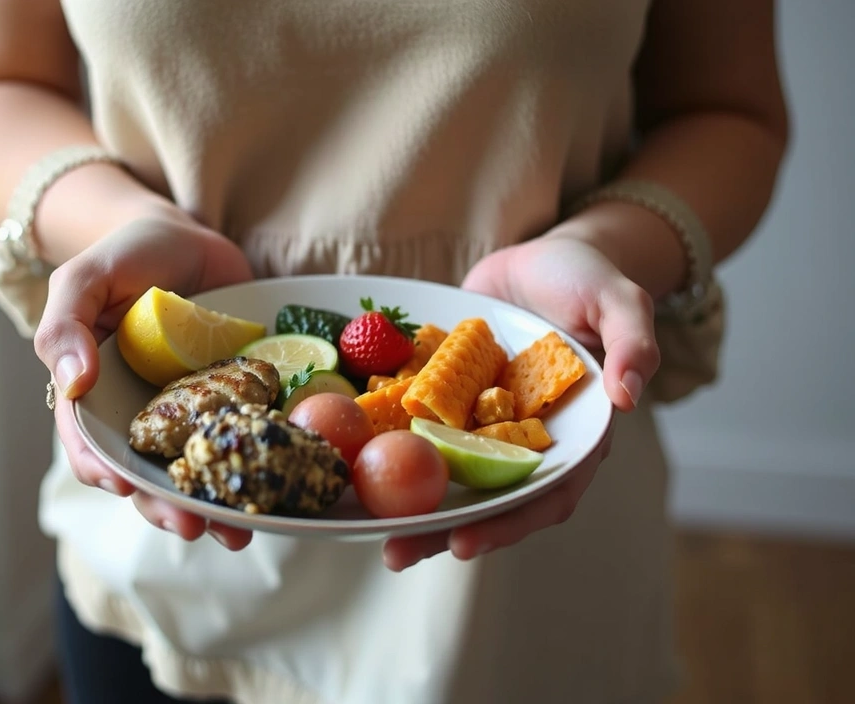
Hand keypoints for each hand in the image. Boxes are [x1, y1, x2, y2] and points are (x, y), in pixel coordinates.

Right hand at [34, 209, 254, 549]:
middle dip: (167, 506)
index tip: (125, 488)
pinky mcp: (234, 400)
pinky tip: (276, 488)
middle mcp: (142, 413)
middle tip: (193, 527)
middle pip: (147, 473)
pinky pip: (241, 438)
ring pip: (197, 469)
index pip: (90, 444)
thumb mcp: (86, 278)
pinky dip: (255, 465)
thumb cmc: (127, 254)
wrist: (188, 237)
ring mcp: (191, 411)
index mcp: (96, 395)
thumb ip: (66, 324)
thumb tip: (74, 383)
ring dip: (215, 505)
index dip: (105, 471)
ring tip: (240, 533)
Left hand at [383, 233, 659, 570]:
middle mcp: (524, 441)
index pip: (545, 494)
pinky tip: (352, 456)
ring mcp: (482, 423)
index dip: (508, 524)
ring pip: (448, 473)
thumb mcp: (621, 301)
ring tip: (369, 529)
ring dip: (411, 504)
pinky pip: (420, 428)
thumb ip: (634, 343)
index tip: (465, 544)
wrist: (540, 259)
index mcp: (572, 437)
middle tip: (396, 553)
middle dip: (442, 530)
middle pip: (486, 499)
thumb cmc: (589, 281)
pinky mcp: (449, 401)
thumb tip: (629, 396)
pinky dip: (391, 445)